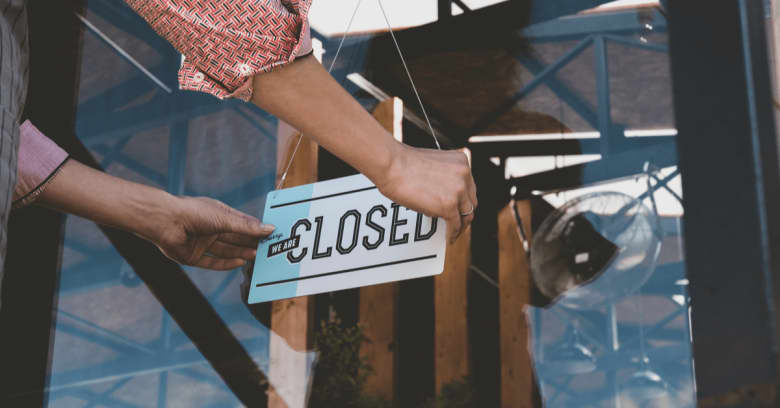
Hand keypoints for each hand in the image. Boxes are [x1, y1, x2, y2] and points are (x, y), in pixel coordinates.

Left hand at [148, 197, 274, 269]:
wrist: (165, 221)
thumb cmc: (194, 212)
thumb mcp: (225, 218)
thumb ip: (246, 227)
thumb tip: (269, 229)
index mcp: (218, 215)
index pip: (242, 223)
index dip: (256, 229)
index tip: (271, 234)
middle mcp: (210, 229)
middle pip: (235, 239)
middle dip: (250, 243)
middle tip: (267, 249)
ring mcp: (202, 243)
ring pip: (226, 251)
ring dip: (241, 253)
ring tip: (256, 256)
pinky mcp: (193, 256)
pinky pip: (212, 262)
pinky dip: (226, 264)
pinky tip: (240, 263)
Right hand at [376, 145, 477, 242]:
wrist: (392, 165)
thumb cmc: (402, 163)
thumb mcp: (433, 164)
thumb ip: (443, 177)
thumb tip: (441, 196)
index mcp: (461, 161)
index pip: (469, 186)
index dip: (465, 200)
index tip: (460, 208)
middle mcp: (464, 175)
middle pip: (471, 202)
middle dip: (465, 214)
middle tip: (458, 223)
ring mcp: (458, 191)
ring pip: (466, 215)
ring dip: (461, 226)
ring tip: (454, 233)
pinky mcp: (448, 206)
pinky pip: (455, 225)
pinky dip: (452, 233)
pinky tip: (448, 237)